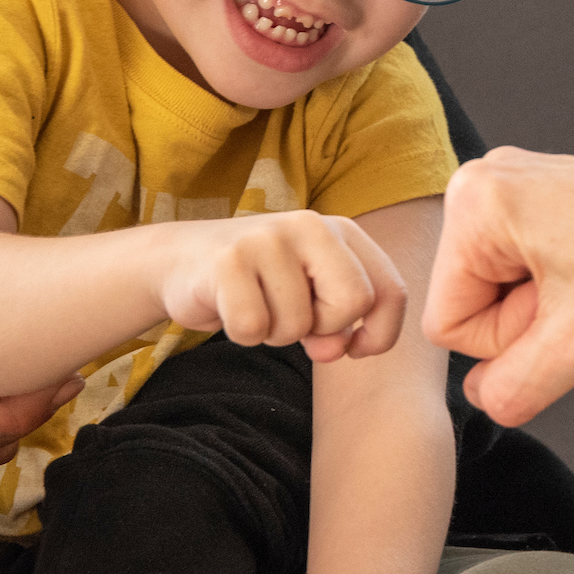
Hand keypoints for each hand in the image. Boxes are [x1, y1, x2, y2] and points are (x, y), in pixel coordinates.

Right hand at [157, 211, 406, 364]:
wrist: (182, 261)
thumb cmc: (259, 283)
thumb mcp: (311, 299)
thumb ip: (338, 324)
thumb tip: (337, 348)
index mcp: (341, 231)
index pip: (390, 290)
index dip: (380, 333)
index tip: (355, 347)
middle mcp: (309, 225)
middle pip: (352, 302)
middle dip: (325, 329)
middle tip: (295, 320)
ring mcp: (267, 239)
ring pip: (297, 324)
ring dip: (275, 334)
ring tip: (257, 306)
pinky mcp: (227, 261)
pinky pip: (252, 328)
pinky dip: (242, 334)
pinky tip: (230, 309)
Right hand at [425, 148, 573, 424]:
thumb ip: (514, 388)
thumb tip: (488, 400)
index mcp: (474, 202)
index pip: (449, 323)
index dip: (507, 342)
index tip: (565, 314)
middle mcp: (489, 182)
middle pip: (473, 303)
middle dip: (528, 323)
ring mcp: (526, 187)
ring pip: (505, 290)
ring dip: (551, 310)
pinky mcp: (558, 199)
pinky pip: (534, 270)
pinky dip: (568, 291)